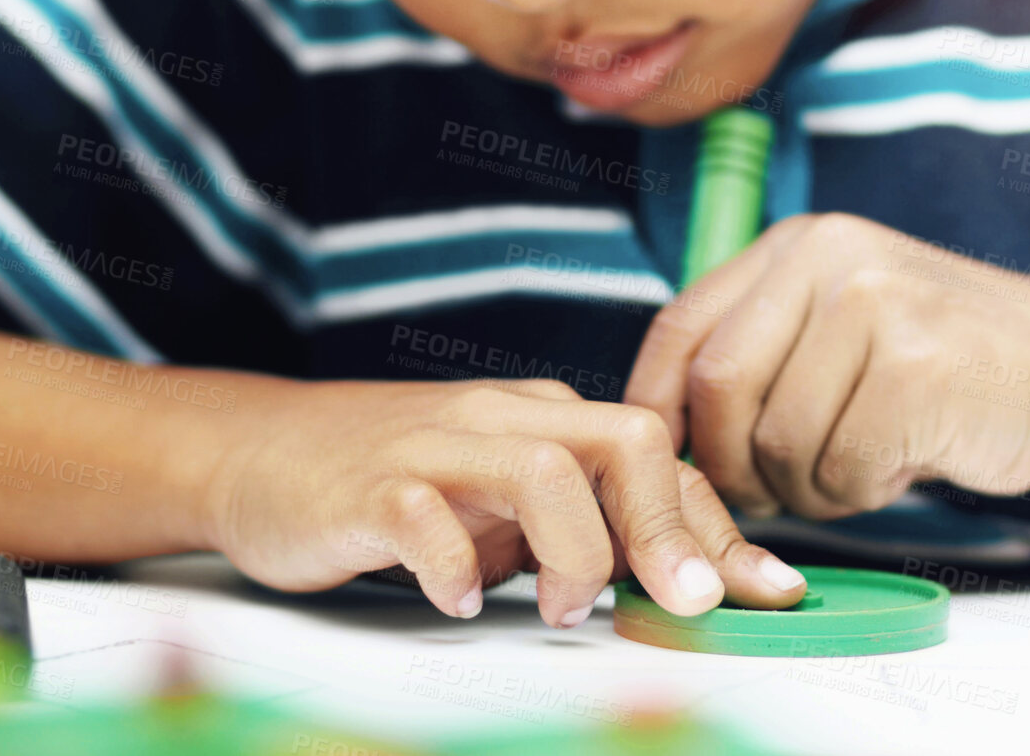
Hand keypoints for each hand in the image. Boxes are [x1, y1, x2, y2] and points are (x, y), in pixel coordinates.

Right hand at [199, 377, 807, 626]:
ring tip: (562, 610)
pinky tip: (458, 602)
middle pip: (622, 438)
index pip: (656, 457)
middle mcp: (500, 419)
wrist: (262, 451)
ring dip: (575, 551)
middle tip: (684, 605)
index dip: (718, 528)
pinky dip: (455, 567)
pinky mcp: (369, 486)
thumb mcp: (501, 500)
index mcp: (543, 419)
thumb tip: (678, 577)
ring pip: (543, 469)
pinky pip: (425, 517)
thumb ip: (578, 523)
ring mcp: (435, 446)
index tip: (767, 592)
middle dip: (668, 528)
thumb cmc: (396, 480)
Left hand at [624, 214, 1029, 518]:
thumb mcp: (837, 328)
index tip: (665, 463)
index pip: (683, 327)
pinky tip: (899, 468)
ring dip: (804, 489)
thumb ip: (759, 359)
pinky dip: (857, 494)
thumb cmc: (936, 367)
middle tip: (764, 496)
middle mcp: (830, 258)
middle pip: (718, 388)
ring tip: (851, 473)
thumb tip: (664, 445)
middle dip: (728, 466)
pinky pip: (840, 467)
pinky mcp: (919, 368)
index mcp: (795, 246)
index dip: (657, 407)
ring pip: (777, 439)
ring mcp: (878, 305)